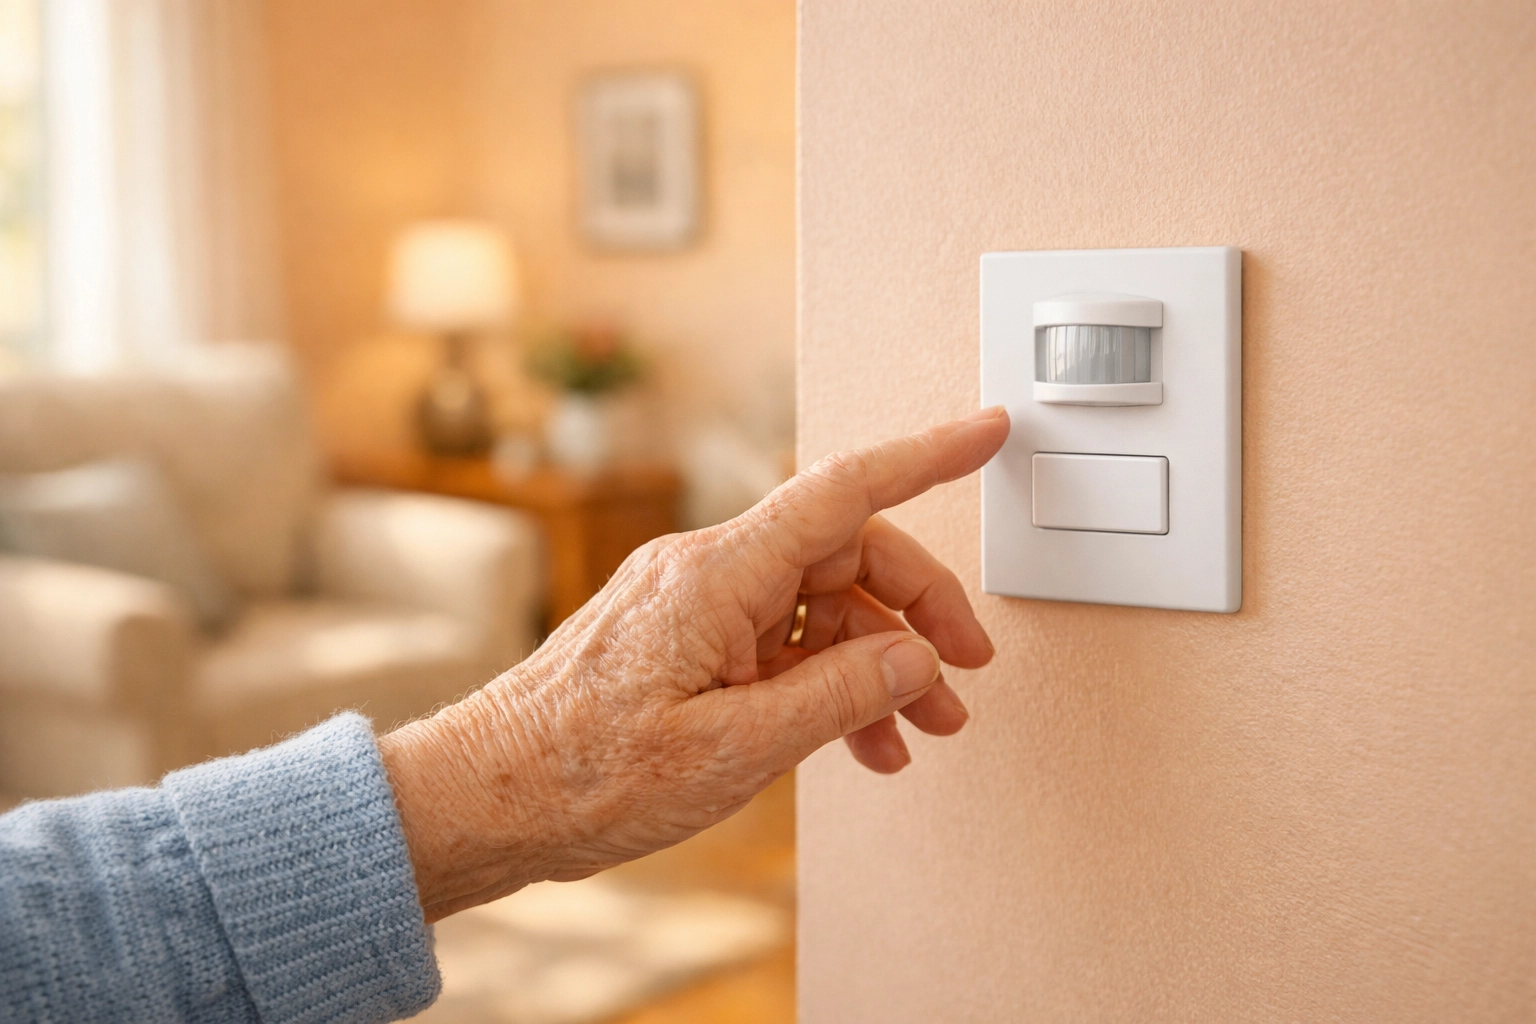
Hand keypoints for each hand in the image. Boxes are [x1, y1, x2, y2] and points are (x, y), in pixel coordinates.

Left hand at [379, 407, 1009, 920]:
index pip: (841, 491)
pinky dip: (828, 683)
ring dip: (879, 661)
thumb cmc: (581, 777)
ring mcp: (695, 605)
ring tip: (921, 728)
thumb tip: (914, 660)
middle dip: (917, 610)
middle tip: (963, 673)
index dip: (925, 457)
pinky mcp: (686, 639)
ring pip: (818, 605)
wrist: (485, 800)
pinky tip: (859, 739)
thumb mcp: (731, 750)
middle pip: (844, 554)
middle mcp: (706, 573)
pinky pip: (779, 641)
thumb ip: (836, 697)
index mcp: (715, 577)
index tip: (986, 433)